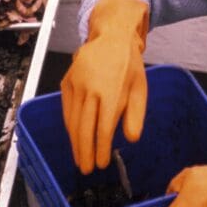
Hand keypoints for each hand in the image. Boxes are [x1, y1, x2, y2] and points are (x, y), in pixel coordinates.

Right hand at [61, 0, 148, 173]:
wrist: (111, 36)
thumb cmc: (129, 65)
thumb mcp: (140, 88)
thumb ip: (136, 115)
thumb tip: (131, 139)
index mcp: (112, 93)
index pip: (103, 129)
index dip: (101, 149)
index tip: (102, 164)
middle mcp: (91, 90)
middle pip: (84, 128)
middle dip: (84, 152)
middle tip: (86, 169)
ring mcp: (76, 85)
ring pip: (72, 121)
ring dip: (75, 143)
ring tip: (79, 158)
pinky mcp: (67, 81)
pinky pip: (66, 109)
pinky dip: (69, 125)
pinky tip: (73, 137)